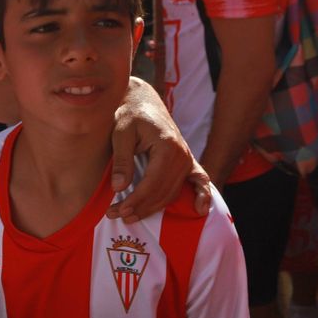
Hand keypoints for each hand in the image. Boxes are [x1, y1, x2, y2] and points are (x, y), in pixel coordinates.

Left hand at [108, 78, 211, 220]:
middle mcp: (182, 155)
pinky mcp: (187, 161)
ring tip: (130, 216)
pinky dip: (201, 196)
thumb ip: (122, 160)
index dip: (135, 200)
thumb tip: (119, 188)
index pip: (152, 184)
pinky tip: (200, 210)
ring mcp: (187, 159)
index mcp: (167, 146)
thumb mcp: (121, 133)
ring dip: (154, 208)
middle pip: (163, 192)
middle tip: (116, 216)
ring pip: (173, 193)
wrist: (144, 101)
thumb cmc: (130, 115)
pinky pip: (198, 181)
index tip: (117, 210)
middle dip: (140, 208)